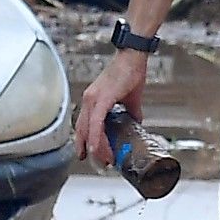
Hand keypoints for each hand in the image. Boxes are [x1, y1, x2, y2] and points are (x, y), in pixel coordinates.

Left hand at [74, 49, 147, 170]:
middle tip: (98, 162)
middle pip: (83, 131)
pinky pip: (95, 123)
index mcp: (92, 100)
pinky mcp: (101, 99)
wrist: (133, 57)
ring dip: (95, 147)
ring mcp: (92, 99)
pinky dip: (95, 137)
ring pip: (88, 130)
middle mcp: (88, 100)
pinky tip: (96, 148)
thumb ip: (132, 114)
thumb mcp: (130, 99)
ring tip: (104, 159)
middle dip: (88, 149)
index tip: (91, 153)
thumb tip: (137, 125)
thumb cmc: (130, 73)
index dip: (86, 141)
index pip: (84, 125)